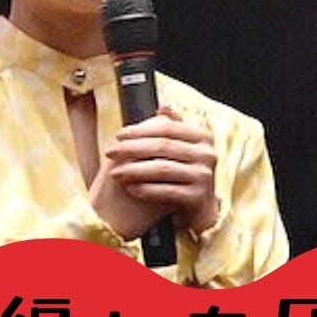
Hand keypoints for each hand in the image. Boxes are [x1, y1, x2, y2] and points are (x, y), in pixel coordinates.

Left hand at [89, 107, 218, 237]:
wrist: (200, 208)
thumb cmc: (185, 174)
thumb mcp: (182, 149)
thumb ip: (173, 128)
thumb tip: (163, 108)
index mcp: (202, 137)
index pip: (167, 128)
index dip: (140, 130)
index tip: (119, 135)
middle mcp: (207, 154)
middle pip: (163, 146)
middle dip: (132, 148)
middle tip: (110, 152)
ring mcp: (203, 176)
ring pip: (162, 168)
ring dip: (134, 170)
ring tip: (115, 172)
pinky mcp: (197, 197)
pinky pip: (166, 191)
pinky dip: (146, 189)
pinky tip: (130, 188)